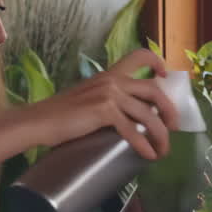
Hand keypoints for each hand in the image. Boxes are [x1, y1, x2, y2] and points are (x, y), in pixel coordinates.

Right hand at [20, 49, 177, 160]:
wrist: (38, 121)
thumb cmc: (58, 115)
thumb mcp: (86, 98)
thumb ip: (104, 100)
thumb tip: (123, 117)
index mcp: (108, 75)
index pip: (138, 56)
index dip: (156, 62)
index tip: (163, 75)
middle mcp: (111, 80)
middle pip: (153, 90)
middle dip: (169, 110)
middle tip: (172, 127)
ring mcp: (108, 95)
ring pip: (147, 113)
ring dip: (160, 134)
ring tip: (163, 150)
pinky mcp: (103, 111)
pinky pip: (132, 129)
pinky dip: (144, 144)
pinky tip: (148, 155)